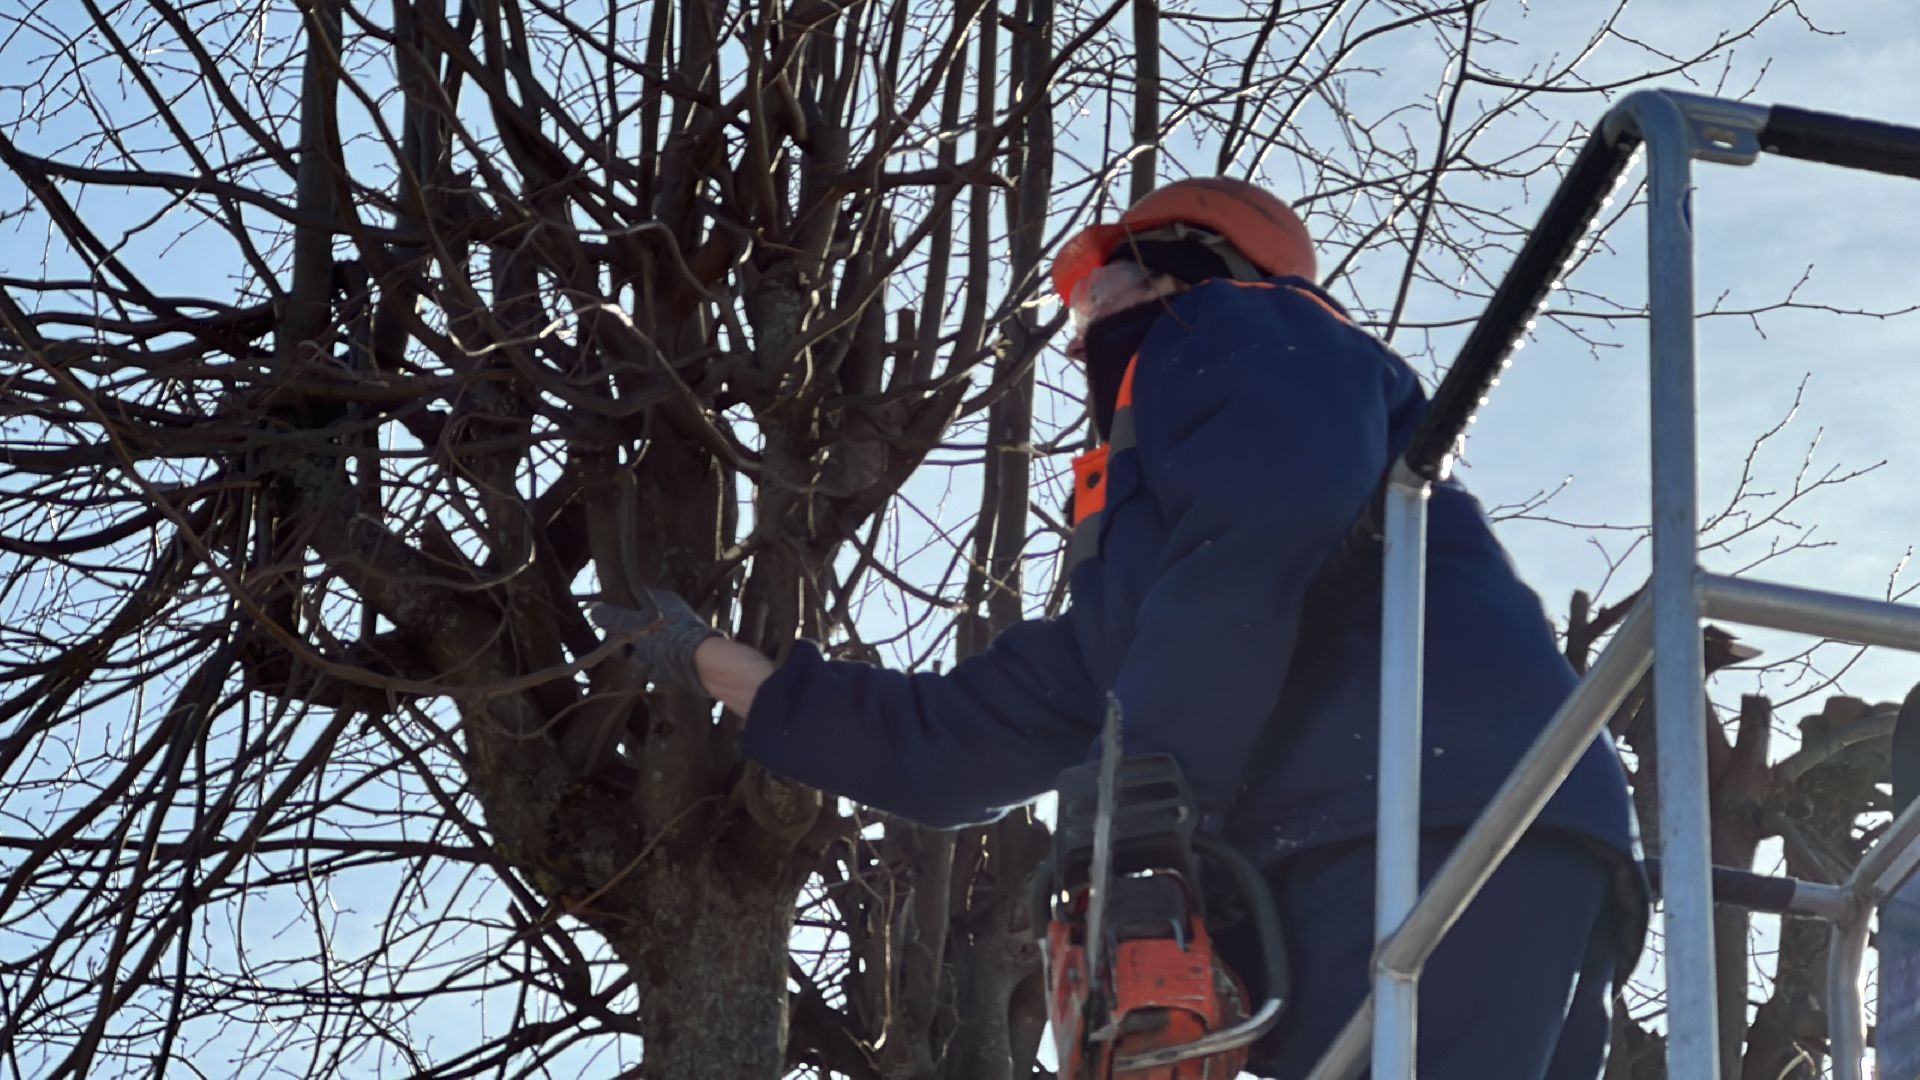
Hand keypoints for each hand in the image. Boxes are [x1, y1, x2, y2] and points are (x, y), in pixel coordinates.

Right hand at [589, 590, 719, 696]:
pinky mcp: (676, 656)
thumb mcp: (635, 625)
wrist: (703, 664)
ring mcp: (672, 636)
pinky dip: (649, 666)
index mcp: (660, 599)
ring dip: (637, 657)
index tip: (610, 632)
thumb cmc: (668, 639)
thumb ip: (614, 618)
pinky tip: (653, 670)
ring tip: (644, 662)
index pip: (628, 603)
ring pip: (641, 646)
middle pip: (632, 627)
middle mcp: (666, 614)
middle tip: (625, 651)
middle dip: (626, 643)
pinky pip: (653, 659)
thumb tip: (595, 610)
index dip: (616, 618)